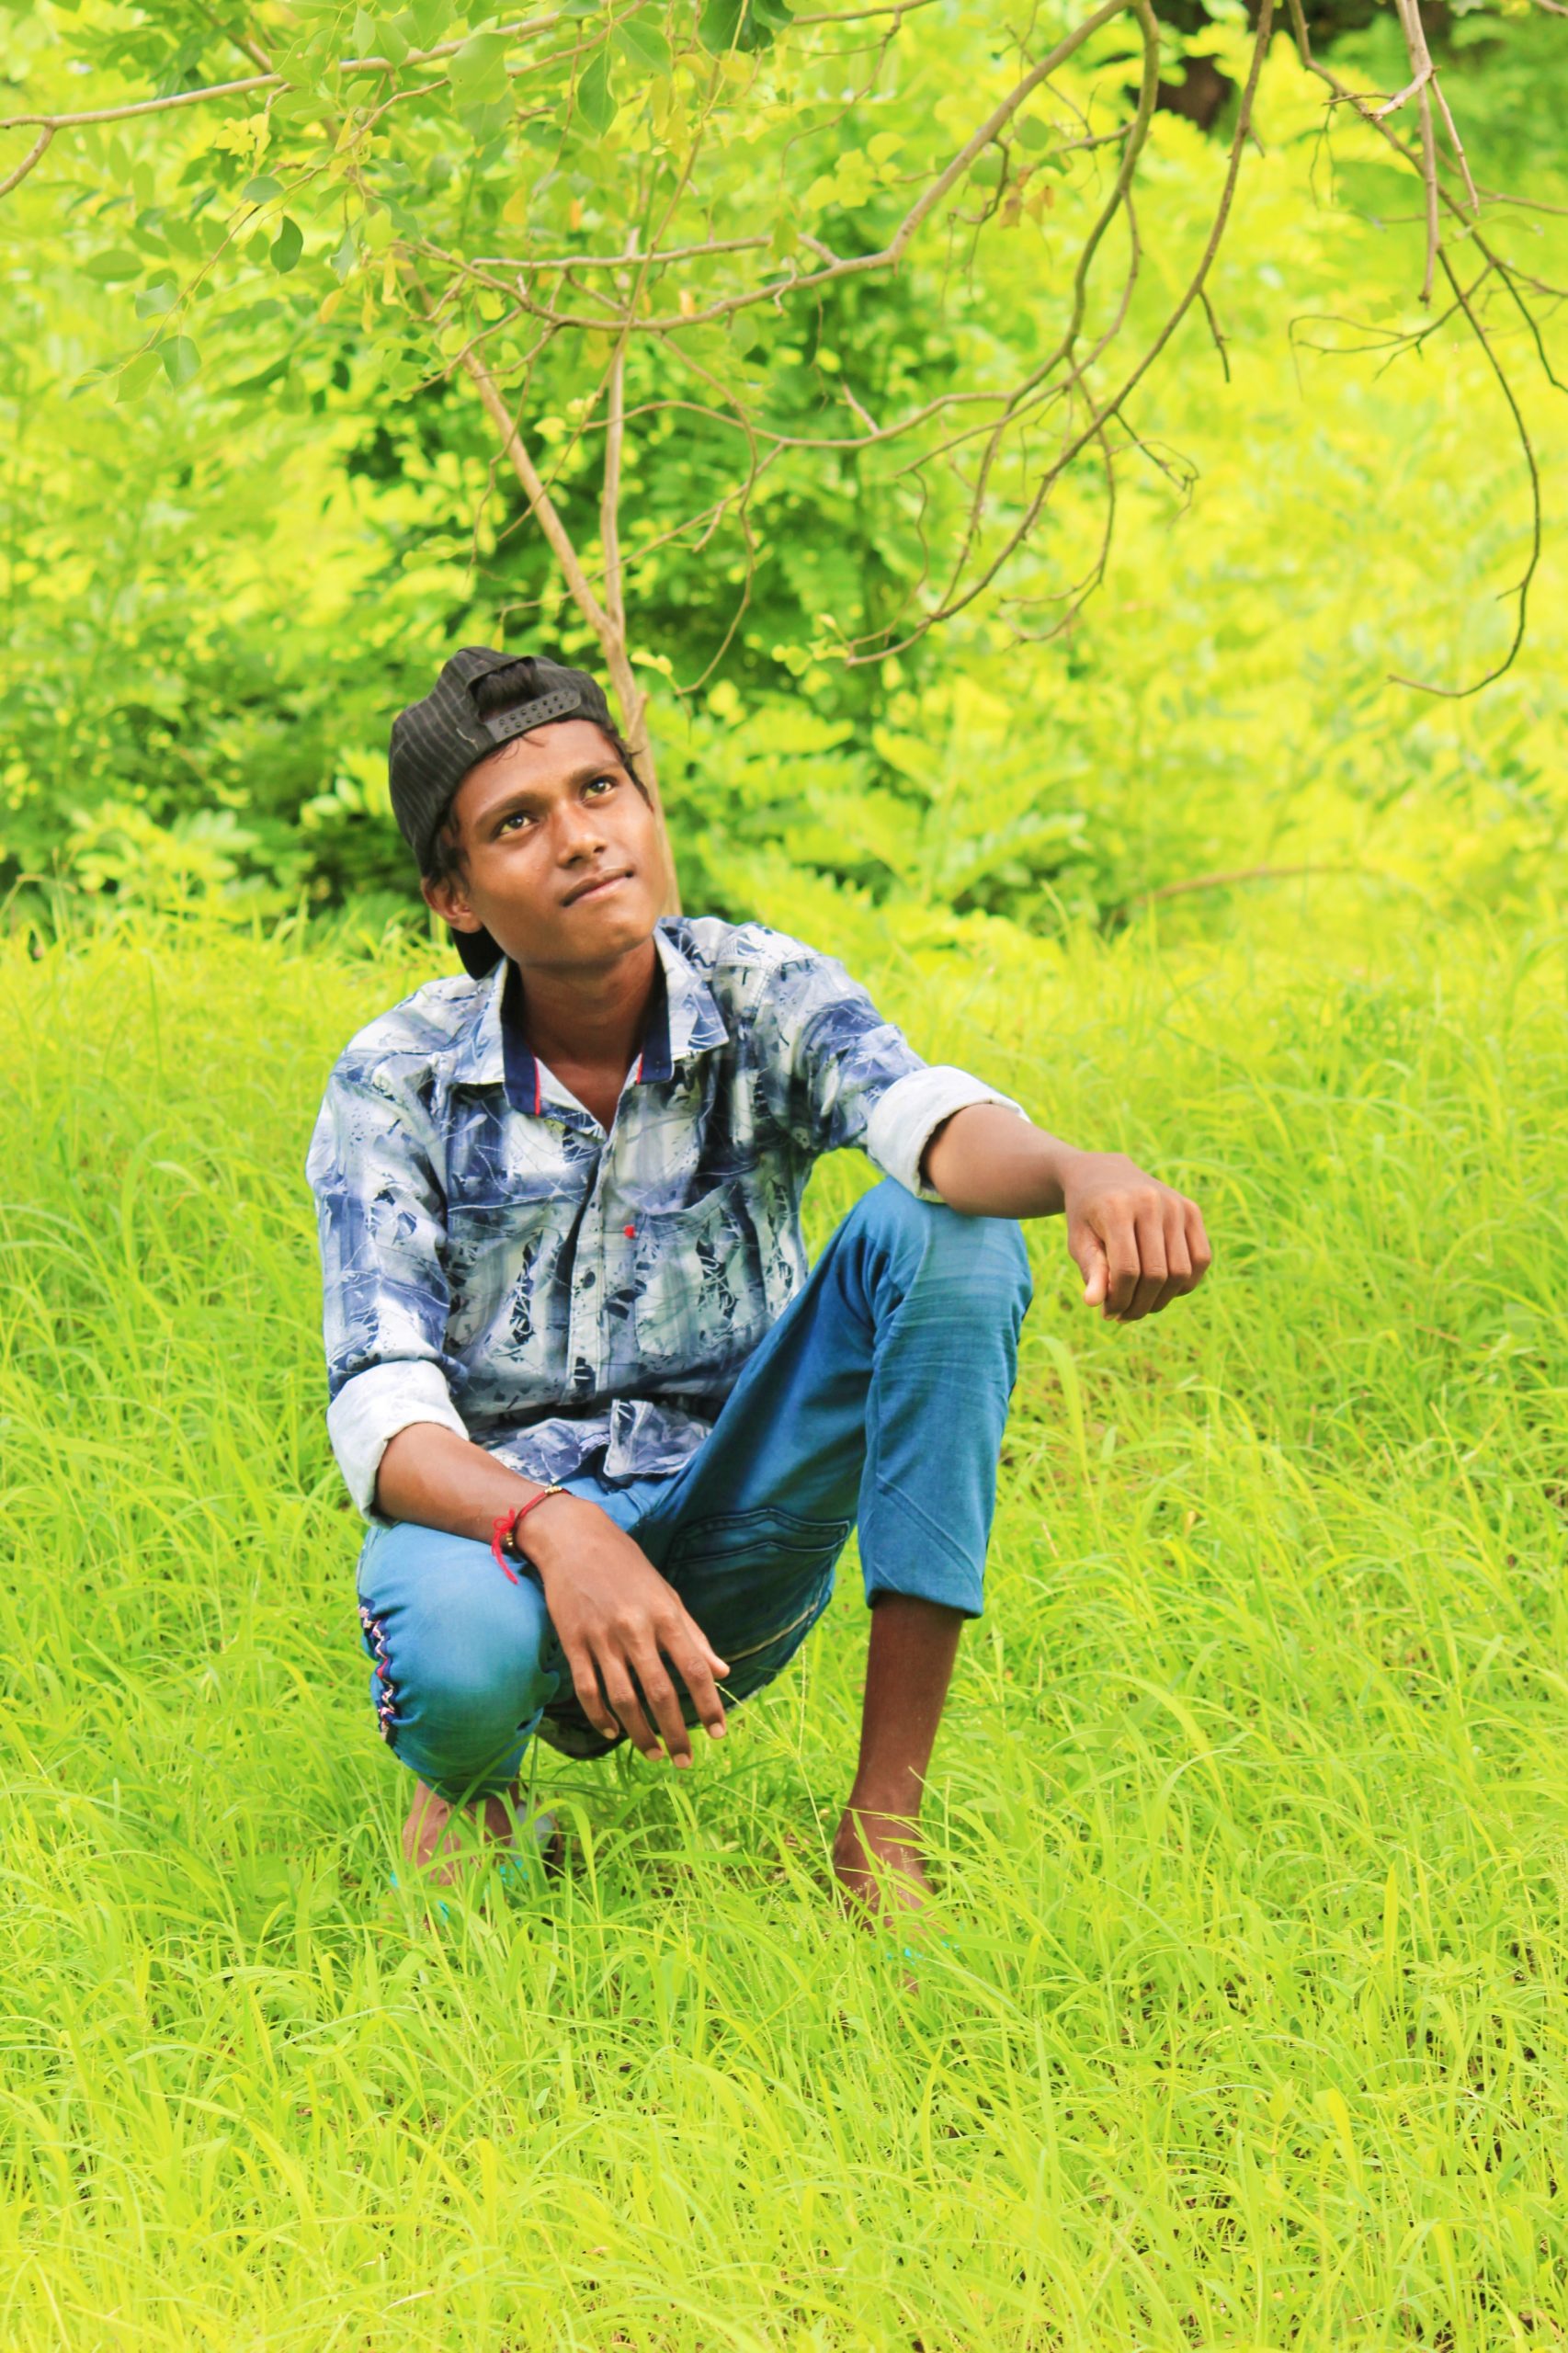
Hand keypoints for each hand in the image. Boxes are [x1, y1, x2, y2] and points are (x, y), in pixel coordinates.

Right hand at [522, 1496, 729, 1764]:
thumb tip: (723, 1671)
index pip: (694, 1668)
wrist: (574, 1539)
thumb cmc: (627, 1567)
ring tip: (654, 1753)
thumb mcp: (667, 1594)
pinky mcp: (573, 1642)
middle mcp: (635, 1629)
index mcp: (665, 1615)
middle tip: (685, 1760)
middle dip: (676, 1732)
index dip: (709, 1704)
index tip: (720, 1733)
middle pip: (659, 1692)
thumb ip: (694, 1634)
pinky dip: (600, 1716)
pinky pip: (588, 1689)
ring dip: (640, 1733)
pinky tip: (613, 1732)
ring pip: (623, 1699)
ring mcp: (601, 1637)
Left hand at [1060, 1150, 1210, 1322]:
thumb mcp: (1079, 1241)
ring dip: (1162, 1300)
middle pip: (1156, 1274)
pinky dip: (1185, 1283)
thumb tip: (1094, 1303)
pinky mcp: (1192, 1210)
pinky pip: (1201, 1258)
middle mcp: (1151, 1202)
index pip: (1126, 1269)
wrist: (1104, 1174)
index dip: (1119, 1299)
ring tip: (1140, 1306)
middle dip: (1140, 1305)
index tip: (1108, 1313)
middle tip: (1123, 1316)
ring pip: (1181, 1272)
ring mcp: (1176, 1205)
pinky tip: (1163, 1290)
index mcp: (1117, 1208)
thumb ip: (1090, 1270)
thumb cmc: (1087, 1215)